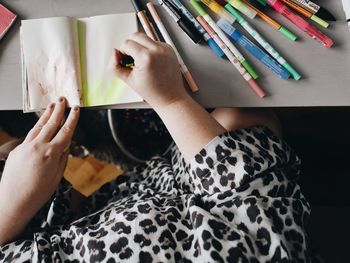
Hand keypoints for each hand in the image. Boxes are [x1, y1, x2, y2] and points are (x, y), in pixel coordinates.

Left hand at [0, 97, 78, 244]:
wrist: (13, 202)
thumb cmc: (37, 194)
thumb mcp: (56, 177)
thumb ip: (62, 159)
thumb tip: (66, 147)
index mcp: (51, 154)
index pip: (65, 132)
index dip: (72, 119)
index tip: (76, 110)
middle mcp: (37, 147)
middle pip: (50, 124)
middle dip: (58, 111)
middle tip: (63, 100)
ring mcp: (25, 147)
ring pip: (38, 127)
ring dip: (46, 115)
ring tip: (52, 106)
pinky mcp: (17, 150)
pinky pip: (29, 136)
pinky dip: (37, 128)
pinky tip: (40, 125)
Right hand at [115, 32, 188, 108]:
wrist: (171, 97)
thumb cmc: (153, 92)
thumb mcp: (129, 80)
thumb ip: (115, 66)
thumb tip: (114, 52)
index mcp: (146, 57)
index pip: (127, 43)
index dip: (122, 52)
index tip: (126, 62)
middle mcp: (157, 50)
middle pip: (135, 35)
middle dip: (130, 45)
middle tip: (132, 60)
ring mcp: (165, 48)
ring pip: (145, 37)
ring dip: (140, 46)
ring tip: (141, 62)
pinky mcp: (169, 49)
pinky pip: (154, 43)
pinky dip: (149, 49)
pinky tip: (150, 62)